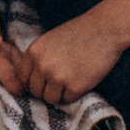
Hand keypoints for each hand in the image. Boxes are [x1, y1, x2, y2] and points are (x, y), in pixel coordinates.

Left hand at [8, 0, 129, 106]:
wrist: (104, 30)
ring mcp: (57, 77)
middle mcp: (42, 65)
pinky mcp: (74, 87)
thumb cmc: (78, 33)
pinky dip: (74, 94)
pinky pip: (67, 100)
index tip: (46, 79)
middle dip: (47, 89)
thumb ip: (38, 59)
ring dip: (59, 94)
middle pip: (36, 91)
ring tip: (71, 81)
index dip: (35, 81)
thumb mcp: (49, 41)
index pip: (24, 78)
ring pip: (50, 99)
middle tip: (61, 81)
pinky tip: (81, 81)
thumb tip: (29, 83)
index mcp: (33, 52)